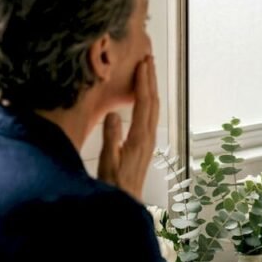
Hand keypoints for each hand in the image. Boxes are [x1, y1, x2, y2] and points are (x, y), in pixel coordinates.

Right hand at [97, 55, 158, 200]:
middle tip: (148, 58)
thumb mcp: (107, 162)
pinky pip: (149, 116)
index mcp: (138, 138)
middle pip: (152, 102)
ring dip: (151, 88)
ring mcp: (148, 140)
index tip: (142, 63)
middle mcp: (147, 137)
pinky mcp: (145, 144)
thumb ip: (111, 138)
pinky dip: (148, 100)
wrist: (125, 202)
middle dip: (151, 79)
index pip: (143, 104)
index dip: (143, 82)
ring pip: (153, 108)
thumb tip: (114, 114)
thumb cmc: (113, 185)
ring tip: (147, 71)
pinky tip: (143, 97)